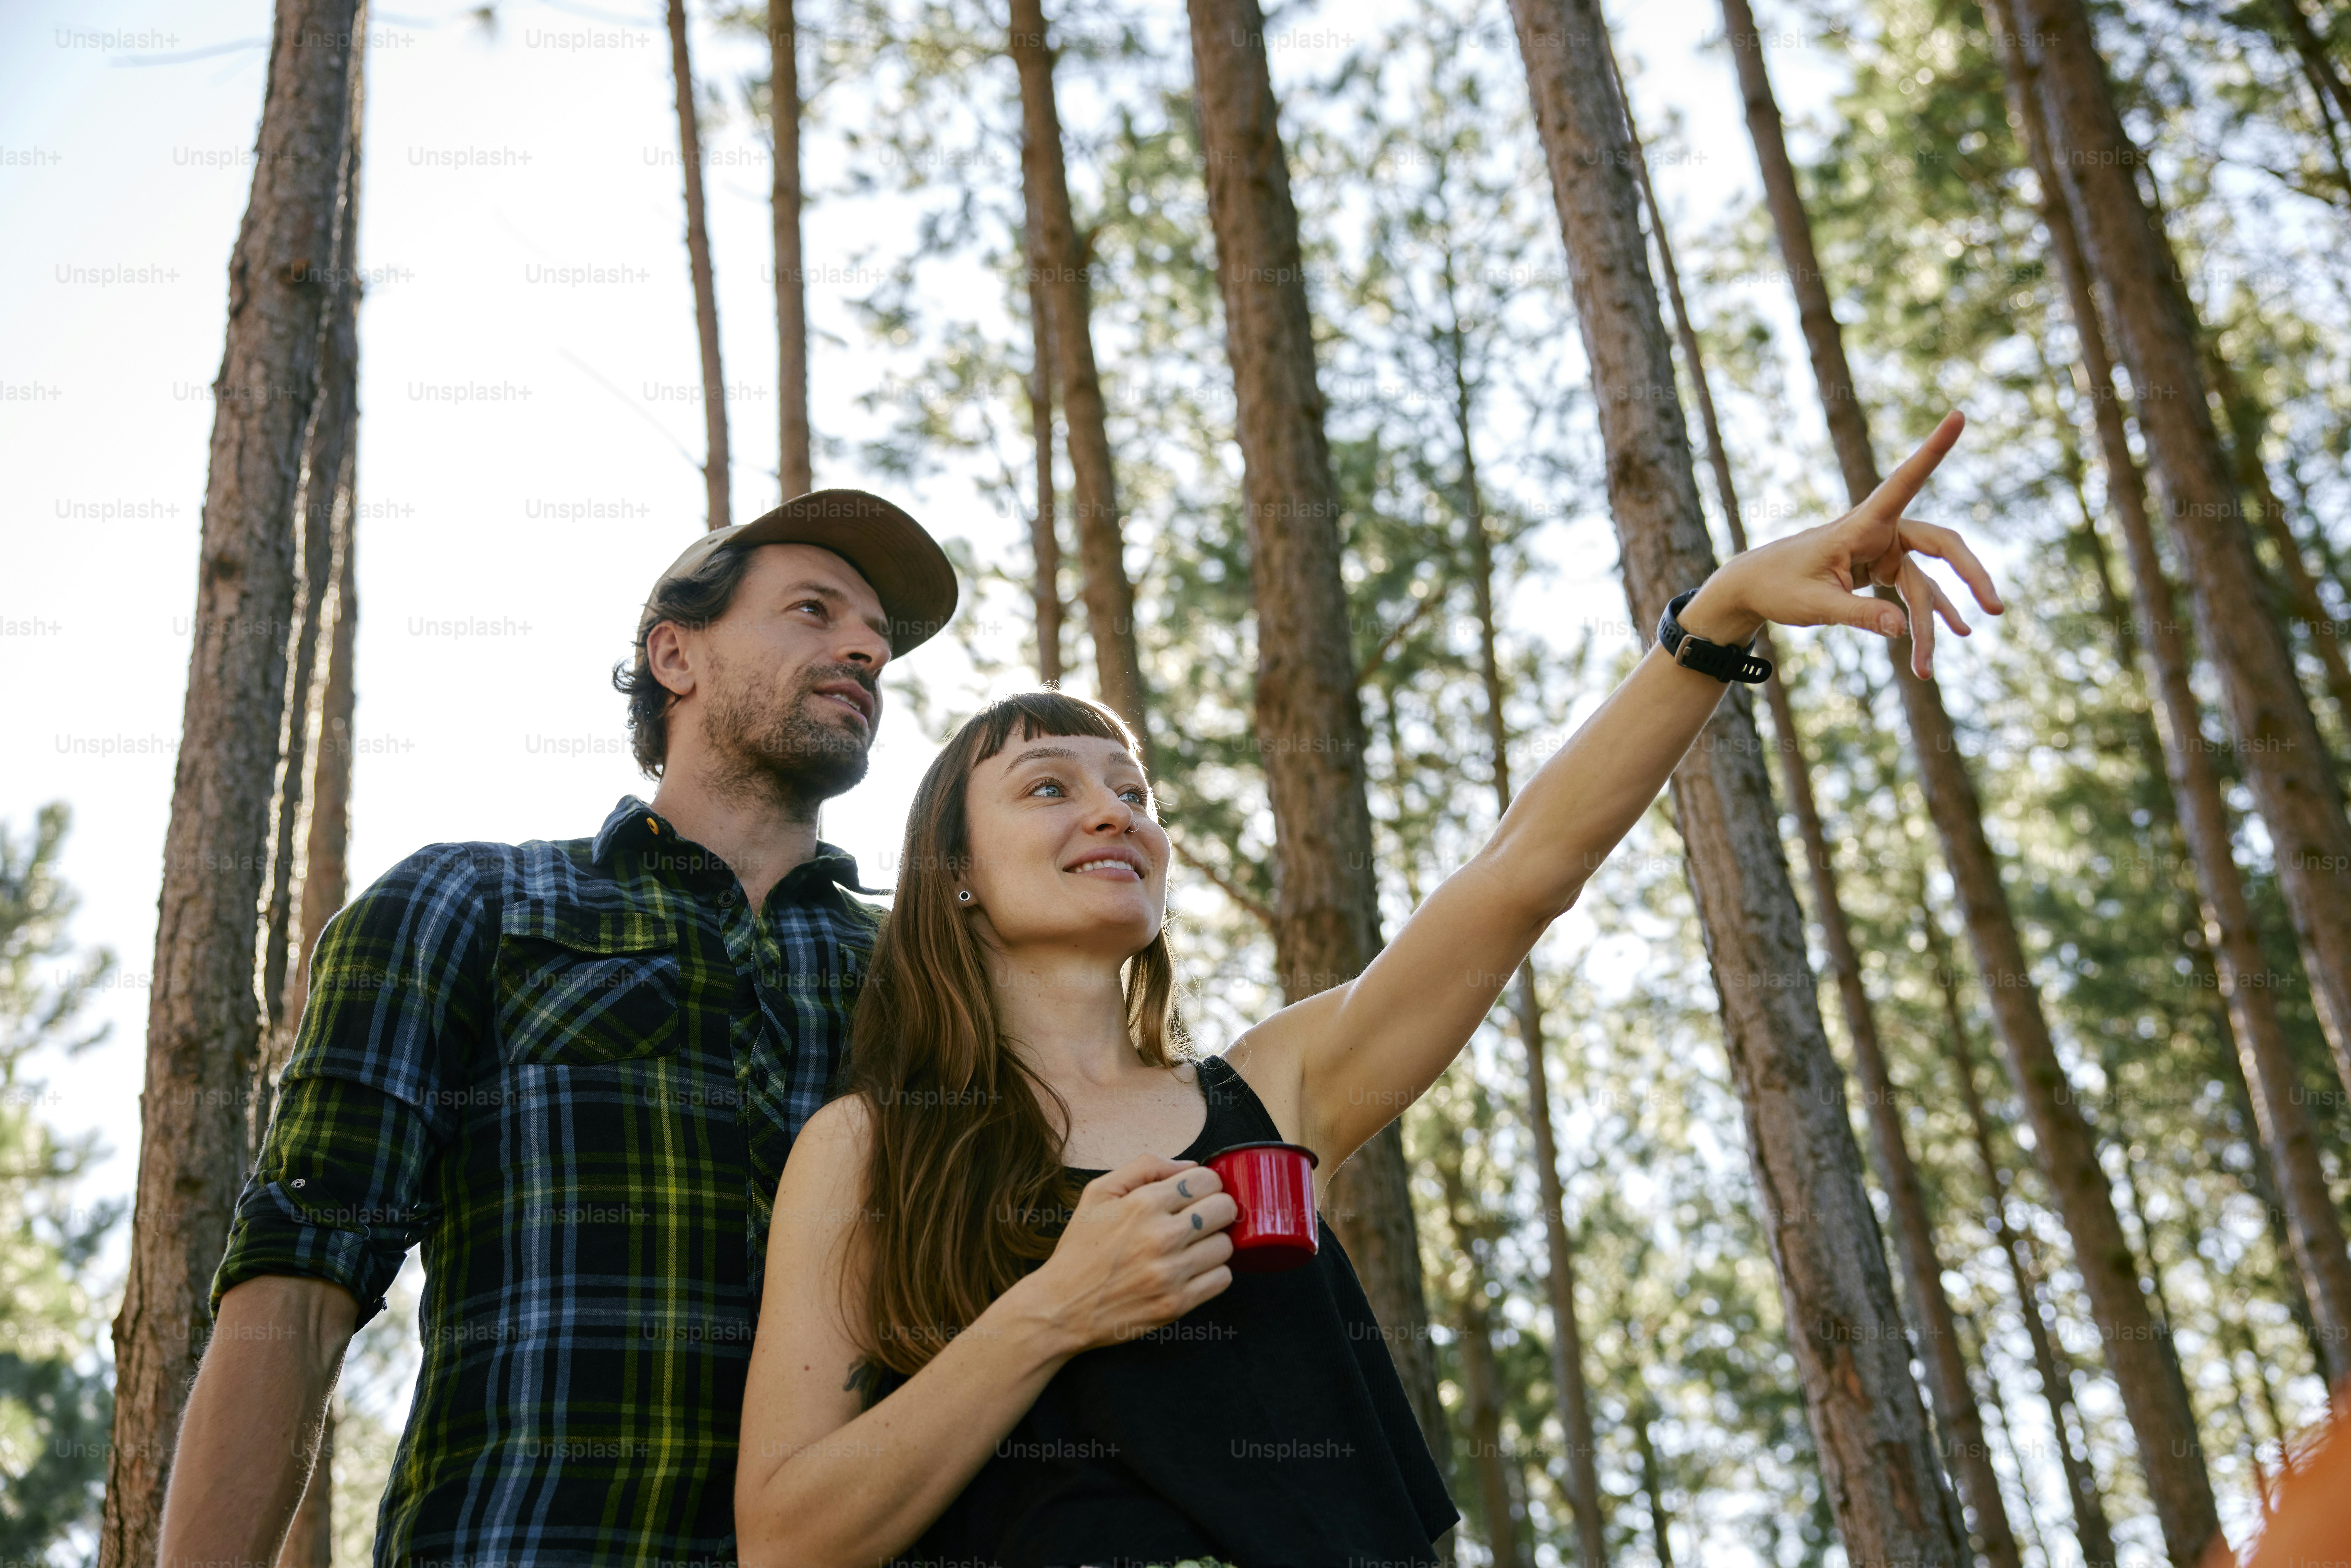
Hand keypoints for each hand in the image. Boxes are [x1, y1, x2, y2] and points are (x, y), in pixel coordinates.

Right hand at [1022, 1155, 1235, 1353]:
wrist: (1062, 1307)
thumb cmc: (1081, 1247)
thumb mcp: (1098, 1192)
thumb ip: (1145, 1167)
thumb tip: (1191, 1166)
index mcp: (1143, 1204)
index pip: (1208, 1179)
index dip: (1206, 1183)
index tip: (1197, 1194)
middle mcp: (1161, 1236)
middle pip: (1225, 1209)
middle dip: (1217, 1208)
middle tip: (1201, 1218)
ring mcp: (1171, 1273)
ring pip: (1227, 1245)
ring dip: (1214, 1243)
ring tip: (1193, 1246)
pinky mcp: (1177, 1304)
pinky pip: (1222, 1279)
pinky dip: (1213, 1273)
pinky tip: (1192, 1269)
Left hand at [1682, 410, 2003, 678]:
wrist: (1754, 586)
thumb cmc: (1778, 587)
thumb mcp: (1815, 605)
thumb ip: (1859, 616)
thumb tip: (1903, 631)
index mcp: (1861, 525)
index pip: (1904, 481)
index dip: (1934, 450)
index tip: (1959, 414)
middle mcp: (1879, 531)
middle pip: (1941, 546)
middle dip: (1970, 576)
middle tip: (1996, 607)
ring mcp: (1883, 550)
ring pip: (1924, 584)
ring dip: (1931, 623)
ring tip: (1929, 667)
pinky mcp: (1880, 569)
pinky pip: (1914, 591)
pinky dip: (1927, 616)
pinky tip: (1953, 634)